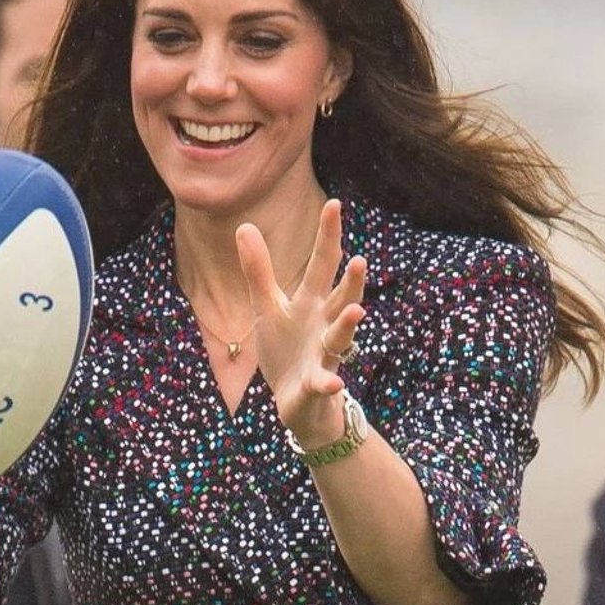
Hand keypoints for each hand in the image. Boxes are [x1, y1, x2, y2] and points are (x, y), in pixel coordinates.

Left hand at [236, 199, 364, 447]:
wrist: (298, 401)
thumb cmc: (287, 349)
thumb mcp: (268, 306)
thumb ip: (259, 270)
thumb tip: (245, 225)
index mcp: (311, 302)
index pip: (322, 263)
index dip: (327, 235)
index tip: (334, 203)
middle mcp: (325, 324)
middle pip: (340, 298)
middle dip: (351, 282)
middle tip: (359, 259)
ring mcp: (324, 354)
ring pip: (340, 337)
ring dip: (347, 325)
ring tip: (356, 310)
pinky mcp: (316, 383)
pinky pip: (323, 382)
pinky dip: (327, 382)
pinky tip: (331, 382)